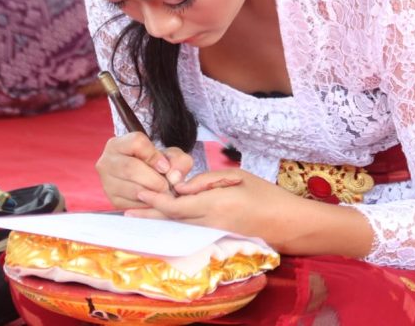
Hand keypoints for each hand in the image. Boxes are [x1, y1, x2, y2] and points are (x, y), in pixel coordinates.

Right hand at [96, 133, 194, 208]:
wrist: (145, 177)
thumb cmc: (157, 163)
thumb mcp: (169, 155)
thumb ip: (178, 160)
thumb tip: (174, 176)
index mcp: (117, 144)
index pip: (136, 143)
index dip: (154, 156)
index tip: (165, 167)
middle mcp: (106, 162)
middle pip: (130, 168)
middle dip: (154, 179)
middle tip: (168, 186)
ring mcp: (107, 182)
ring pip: (132, 189)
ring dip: (153, 194)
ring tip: (164, 194)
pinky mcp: (113, 200)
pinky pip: (132, 205)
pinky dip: (148, 205)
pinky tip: (155, 200)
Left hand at [126, 168, 296, 243]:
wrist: (286, 222)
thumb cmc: (265, 193)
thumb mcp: (237, 177)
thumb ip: (206, 181)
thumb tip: (181, 187)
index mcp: (215, 204)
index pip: (178, 204)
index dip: (157, 199)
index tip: (140, 192)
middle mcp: (211, 222)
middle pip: (174, 218)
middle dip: (150, 214)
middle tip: (128, 211)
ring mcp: (214, 232)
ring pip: (180, 226)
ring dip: (160, 220)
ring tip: (139, 216)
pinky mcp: (218, 237)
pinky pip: (192, 230)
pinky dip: (176, 224)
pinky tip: (166, 221)